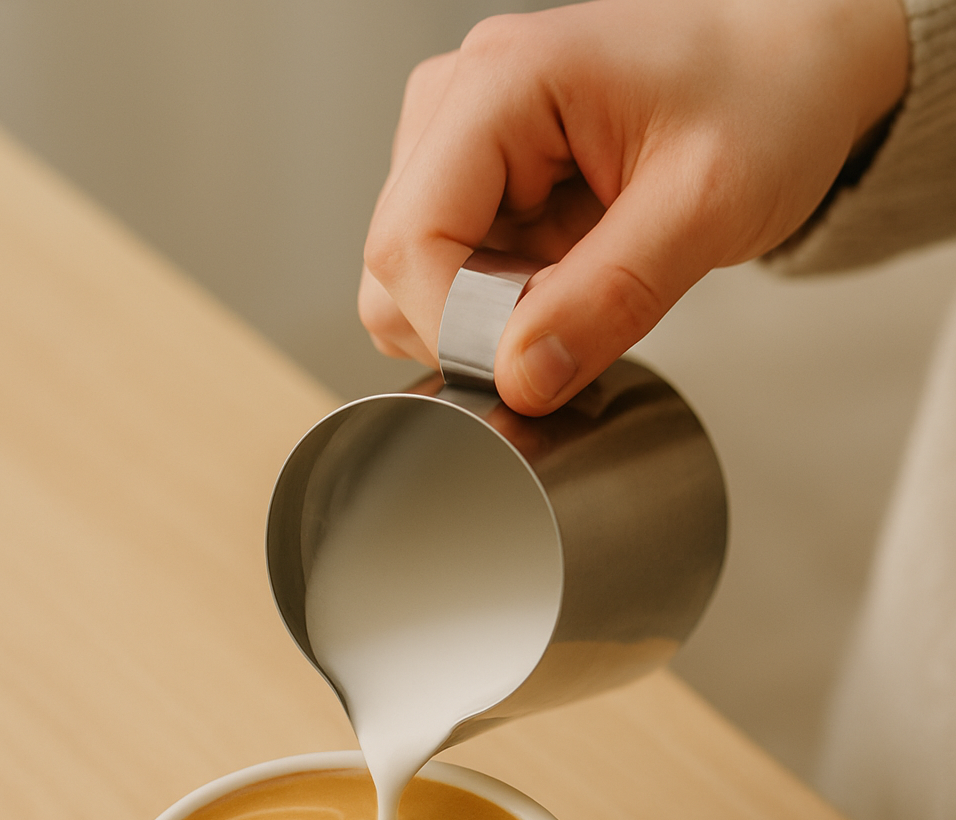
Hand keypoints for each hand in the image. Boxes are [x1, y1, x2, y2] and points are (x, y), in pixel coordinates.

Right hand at [360, 0, 907, 412]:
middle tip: (577, 318)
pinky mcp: (476, 181)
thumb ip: (609, 298)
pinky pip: (449, 278)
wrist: (790, 74)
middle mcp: (456, 103)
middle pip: (393, 268)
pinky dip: (501, 308)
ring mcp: (457, 141)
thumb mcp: (706, 207)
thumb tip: (518, 380)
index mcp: (499, 82)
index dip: (458, 330)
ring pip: (409, 282)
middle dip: (473, 328)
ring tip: (582, 285)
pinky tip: (567, 278)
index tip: (531, 369)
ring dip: (487, 321)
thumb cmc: (763, 104)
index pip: (408, 242)